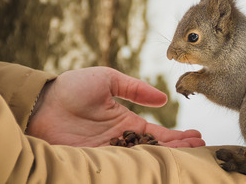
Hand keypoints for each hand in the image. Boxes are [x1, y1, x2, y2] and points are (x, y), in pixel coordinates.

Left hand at [26, 67, 204, 147]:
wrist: (43, 101)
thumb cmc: (74, 87)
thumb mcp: (109, 79)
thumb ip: (135, 89)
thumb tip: (164, 98)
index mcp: (126, 120)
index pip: (158, 132)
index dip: (177, 135)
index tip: (197, 136)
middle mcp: (122, 138)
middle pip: (156, 148)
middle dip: (179, 148)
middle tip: (201, 147)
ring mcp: (110, 149)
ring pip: (144, 158)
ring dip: (167, 157)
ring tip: (189, 154)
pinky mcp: (95, 158)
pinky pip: (122, 164)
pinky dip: (141, 165)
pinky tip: (158, 164)